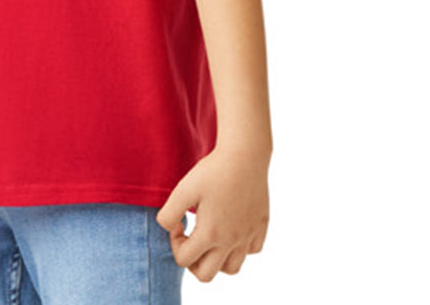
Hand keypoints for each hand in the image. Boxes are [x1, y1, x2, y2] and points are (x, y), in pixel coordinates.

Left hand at [156, 145, 268, 282]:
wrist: (245, 154)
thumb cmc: (212, 171)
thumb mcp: (183, 189)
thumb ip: (168, 214)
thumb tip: (170, 228)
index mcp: (210, 234)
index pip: (184, 260)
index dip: (174, 243)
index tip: (178, 221)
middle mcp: (231, 241)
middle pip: (206, 275)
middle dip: (193, 261)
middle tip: (190, 238)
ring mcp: (248, 236)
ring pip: (231, 268)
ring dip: (216, 259)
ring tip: (209, 237)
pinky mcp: (260, 226)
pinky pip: (250, 250)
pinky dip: (239, 247)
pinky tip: (231, 226)